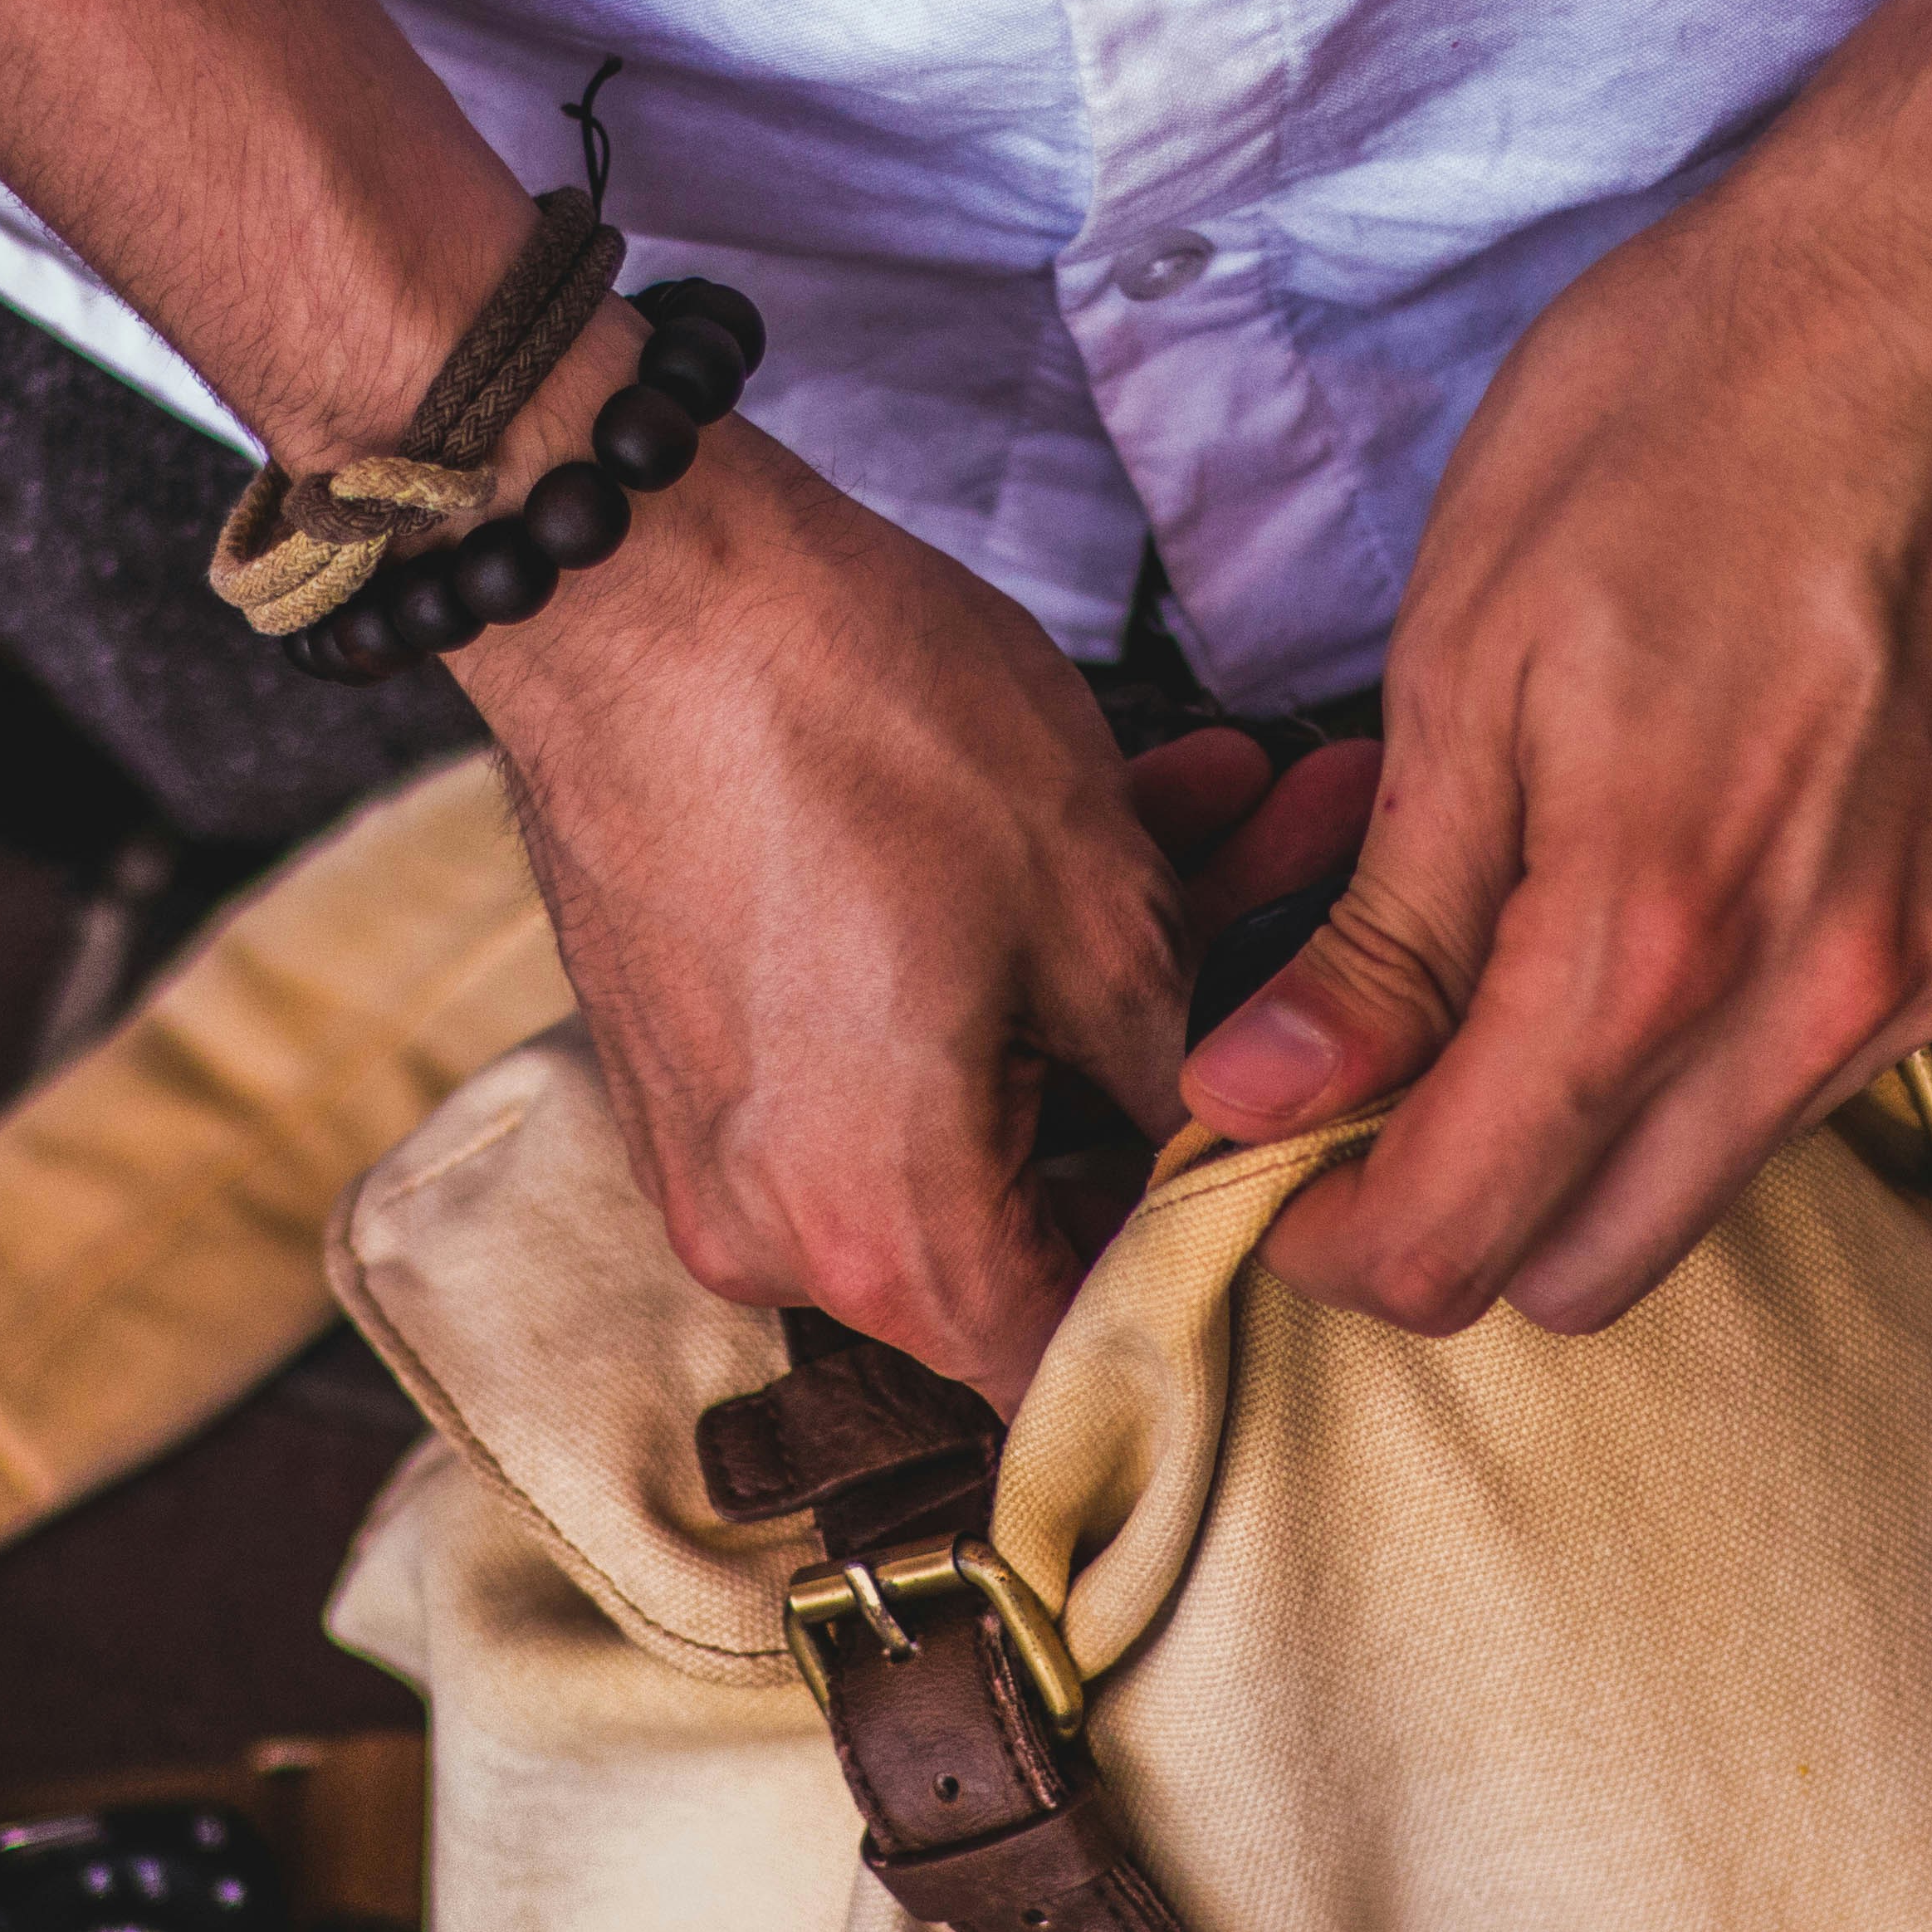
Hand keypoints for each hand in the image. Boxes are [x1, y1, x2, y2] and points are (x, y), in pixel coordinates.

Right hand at [451, 402, 1206, 1416]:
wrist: (624, 572)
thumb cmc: (856, 719)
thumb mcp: (1093, 897)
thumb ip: (1181, 1069)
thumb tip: (1236, 1137)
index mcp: (888, 1240)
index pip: (1082, 1359)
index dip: (1208, 1268)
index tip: (1296, 1156)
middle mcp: (778, 1237)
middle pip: (1035, 1214)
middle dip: (1185, 1059)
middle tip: (1307, 897)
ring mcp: (715, 1149)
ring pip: (965, 1107)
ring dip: (1100, 977)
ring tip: (1237, 809)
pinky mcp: (689, 1053)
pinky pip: (867, 1052)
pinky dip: (982, 958)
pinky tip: (1115, 809)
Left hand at [1179, 157, 1931, 1337]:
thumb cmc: (1698, 413)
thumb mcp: (1467, 654)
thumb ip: (1384, 930)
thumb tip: (1264, 1098)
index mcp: (1651, 938)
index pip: (1455, 1240)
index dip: (1326, 1241)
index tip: (1268, 1167)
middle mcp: (1815, 1003)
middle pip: (1586, 1269)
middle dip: (1453, 1216)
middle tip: (1367, 1088)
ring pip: (1708, 1182)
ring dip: (1588, 1135)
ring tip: (1513, 966)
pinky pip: (1821, 1079)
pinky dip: (1716, 1050)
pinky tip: (1670, 899)